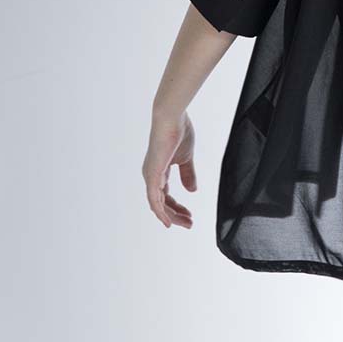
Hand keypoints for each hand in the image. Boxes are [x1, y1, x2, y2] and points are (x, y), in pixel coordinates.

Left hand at [143, 109, 196, 228]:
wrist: (172, 118)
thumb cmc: (179, 132)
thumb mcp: (186, 158)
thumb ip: (188, 174)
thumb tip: (192, 190)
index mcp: (159, 171)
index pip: (166, 195)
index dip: (177, 207)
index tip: (189, 215)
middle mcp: (152, 176)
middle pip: (161, 203)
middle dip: (176, 214)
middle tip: (190, 223)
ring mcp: (150, 175)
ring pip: (157, 204)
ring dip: (171, 215)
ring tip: (185, 222)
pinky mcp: (152, 174)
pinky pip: (154, 198)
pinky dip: (160, 211)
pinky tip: (168, 220)